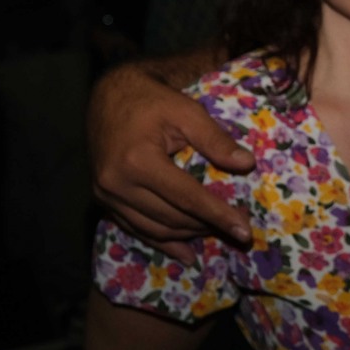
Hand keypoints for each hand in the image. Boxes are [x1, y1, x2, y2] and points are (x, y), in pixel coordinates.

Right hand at [88, 63, 253, 262]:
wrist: (109, 95)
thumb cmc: (152, 101)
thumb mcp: (187, 112)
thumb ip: (215, 140)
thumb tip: (247, 164)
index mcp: (138, 161)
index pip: (187, 198)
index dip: (218, 215)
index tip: (245, 230)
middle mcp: (117, 184)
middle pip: (171, 217)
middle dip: (207, 226)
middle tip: (237, 229)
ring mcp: (106, 195)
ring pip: (154, 229)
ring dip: (188, 235)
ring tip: (217, 234)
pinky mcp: (103, 200)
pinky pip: (135, 229)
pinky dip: (162, 242)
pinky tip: (185, 253)